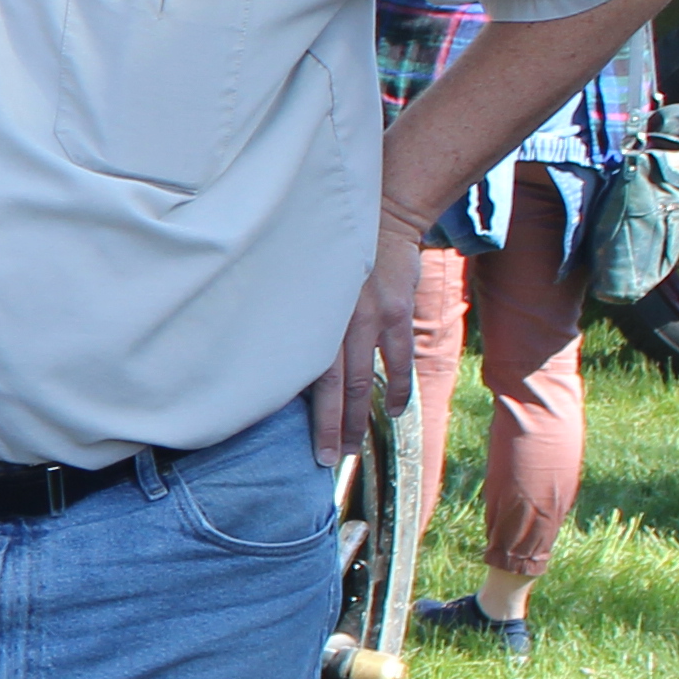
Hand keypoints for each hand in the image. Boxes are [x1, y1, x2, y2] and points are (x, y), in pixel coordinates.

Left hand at [314, 229, 425, 463]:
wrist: (383, 218)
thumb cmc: (331, 254)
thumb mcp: (306, 281)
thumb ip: (301, 318)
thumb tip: (281, 360)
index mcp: (310, 316)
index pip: (305, 374)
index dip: (306, 411)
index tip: (302, 439)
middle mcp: (337, 320)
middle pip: (334, 386)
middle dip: (332, 426)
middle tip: (329, 459)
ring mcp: (371, 317)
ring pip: (365, 379)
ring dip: (361, 416)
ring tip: (354, 446)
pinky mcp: (398, 313)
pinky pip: (398, 359)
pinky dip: (397, 387)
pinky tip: (394, 411)